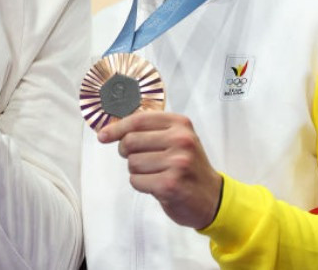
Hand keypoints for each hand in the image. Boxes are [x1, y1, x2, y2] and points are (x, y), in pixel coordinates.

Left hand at [97, 111, 222, 228]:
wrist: (213, 198)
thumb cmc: (189, 167)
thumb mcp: (177, 139)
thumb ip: (150, 130)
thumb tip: (110, 130)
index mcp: (180, 124)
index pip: (138, 120)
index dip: (117, 128)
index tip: (103, 136)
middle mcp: (181, 141)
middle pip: (130, 141)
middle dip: (128, 153)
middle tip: (142, 160)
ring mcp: (177, 163)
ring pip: (132, 163)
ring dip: (137, 171)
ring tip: (156, 173)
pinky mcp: (170, 184)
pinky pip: (136, 180)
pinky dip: (141, 184)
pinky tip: (158, 185)